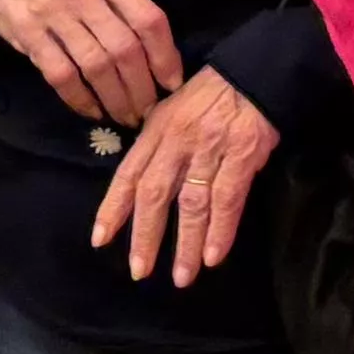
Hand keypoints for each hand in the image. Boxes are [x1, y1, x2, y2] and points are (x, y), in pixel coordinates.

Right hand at [0, 0, 184, 127]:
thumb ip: (126, 8)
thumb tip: (162, 59)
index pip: (148, 20)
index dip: (166, 57)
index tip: (172, 84)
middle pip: (124, 49)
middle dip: (141, 88)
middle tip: (148, 111)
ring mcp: (53, 14)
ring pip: (95, 66)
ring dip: (115, 99)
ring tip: (125, 116)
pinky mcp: (29, 34)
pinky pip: (61, 74)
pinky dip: (80, 98)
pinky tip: (93, 111)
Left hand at [92, 68, 279, 288]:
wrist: (253, 75)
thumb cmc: (209, 96)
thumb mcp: (170, 112)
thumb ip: (154, 145)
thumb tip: (136, 179)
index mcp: (155, 133)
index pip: (128, 175)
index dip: (113, 208)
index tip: (99, 239)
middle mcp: (176, 143)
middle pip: (154, 194)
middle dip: (145, 236)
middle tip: (138, 271)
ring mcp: (210, 150)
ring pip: (191, 203)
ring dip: (185, 244)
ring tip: (181, 277)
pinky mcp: (242, 157)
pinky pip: (228, 198)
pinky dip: (220, 230)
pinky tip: (213, 256)